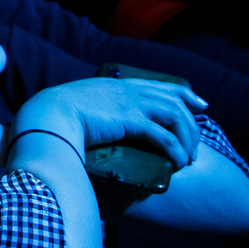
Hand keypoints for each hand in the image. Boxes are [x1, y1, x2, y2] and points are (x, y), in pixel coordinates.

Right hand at [19, 76, 207, 168]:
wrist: (48, 115)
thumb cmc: (58, 115)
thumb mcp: (81, 106)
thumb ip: (96, 110)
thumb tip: (101, 123)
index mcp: (116, 84)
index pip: (158, 84)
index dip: (183, 92)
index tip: (200, 103)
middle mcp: (127, 89)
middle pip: (173, 99)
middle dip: (192, 121)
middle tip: (198, 144)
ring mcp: (130, 102)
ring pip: (175, 114)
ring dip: (187, 138)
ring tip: (187, 158)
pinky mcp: (130, 120)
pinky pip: (163, 136)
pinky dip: (175, 150)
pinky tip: (176, 162)